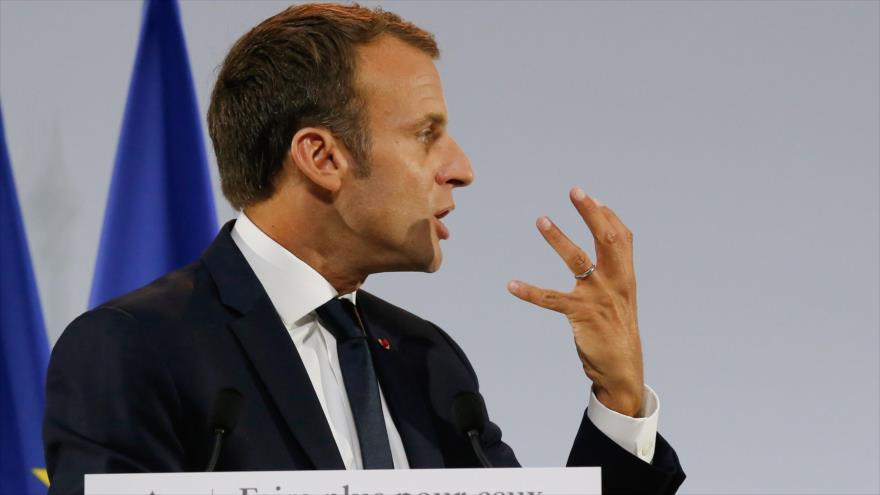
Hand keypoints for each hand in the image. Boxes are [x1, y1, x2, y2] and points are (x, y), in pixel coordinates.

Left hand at [507, 187, 643, 416]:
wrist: (623, 369)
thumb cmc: (617, 330)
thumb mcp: (621, 298)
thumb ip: (614, 273)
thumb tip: (602, 248)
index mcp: (626, 277)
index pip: (622, 238)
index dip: (607, 217)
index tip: (591, 199)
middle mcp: (616, 282)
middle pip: (607, 239)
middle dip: (591, 213)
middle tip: (575, 191)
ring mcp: (599, 298)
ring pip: (578, 260)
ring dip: (558, 238)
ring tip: (541, 219)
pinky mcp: (581, 315)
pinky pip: (551, 299)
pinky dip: (530, 291)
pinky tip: (511, 284)